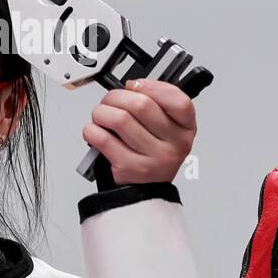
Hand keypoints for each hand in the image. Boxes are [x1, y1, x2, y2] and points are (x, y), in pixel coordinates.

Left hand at [82, 79, 196, 185]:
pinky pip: (104, 139)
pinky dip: (92, 130)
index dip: (153, 87)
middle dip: (117, 96)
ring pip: (119, 119)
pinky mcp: (130, 168)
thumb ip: (156, 104)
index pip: (178, 101)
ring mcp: (153, 158)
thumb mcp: (167, 129)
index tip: (135, 86)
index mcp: (185, 130)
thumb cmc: (152, 154)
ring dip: (101, 112)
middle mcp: (173, 145)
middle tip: (110, 101)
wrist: (146, 191)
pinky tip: (95, 132)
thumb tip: (132, 86)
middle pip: (141, 105)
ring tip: (101, 116)